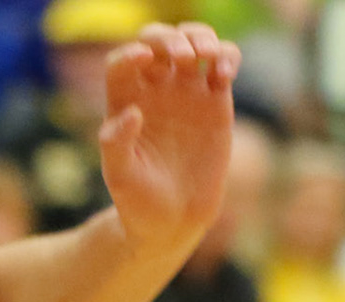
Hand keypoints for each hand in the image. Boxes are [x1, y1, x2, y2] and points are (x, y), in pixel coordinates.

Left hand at [100, 23, 241, 254]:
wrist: (173, 221)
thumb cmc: (138, 203)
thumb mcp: (120, 177)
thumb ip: (117, 145)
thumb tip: (131, 113)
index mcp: (124, 105)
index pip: (122, 63)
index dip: (130, 53)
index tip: (142, 60)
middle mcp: (154, 93)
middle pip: (158, 43)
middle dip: (168, 38)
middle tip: (180, 57)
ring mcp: (186, 94)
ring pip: (193, 43)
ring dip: (200, 37)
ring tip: (205, 57)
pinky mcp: (215, 101)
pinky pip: (224, 62)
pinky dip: (227, 56)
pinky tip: (224, 76)